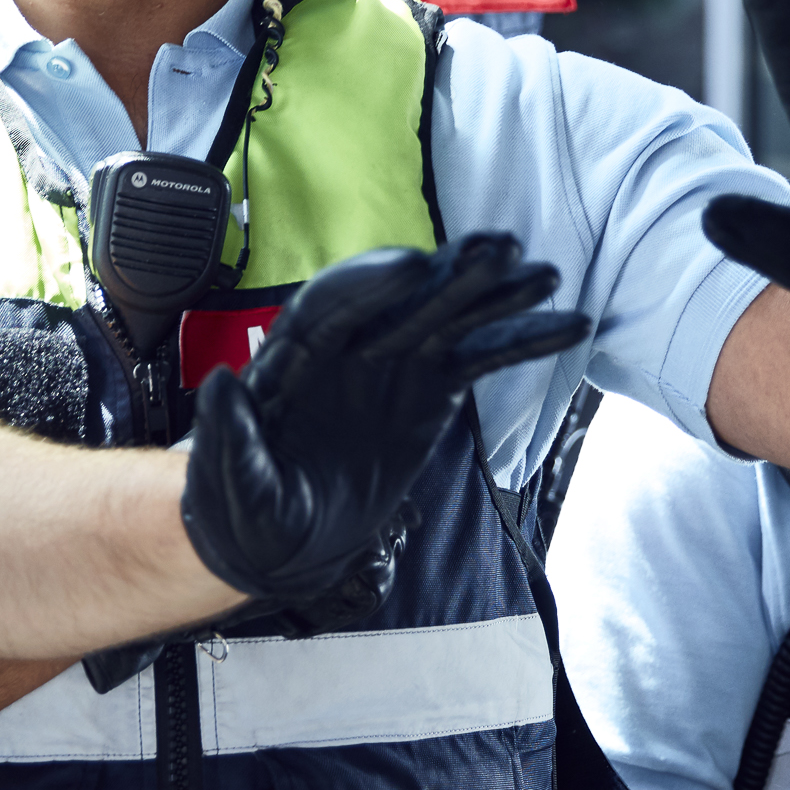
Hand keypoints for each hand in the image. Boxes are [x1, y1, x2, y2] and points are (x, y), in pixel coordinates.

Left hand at [178, 234, 585, 605]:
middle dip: (448, 275)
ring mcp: (393, 367)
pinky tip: (569, 324)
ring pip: (448, 319)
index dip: (370, 287)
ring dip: (494, 295)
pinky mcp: (428, 392)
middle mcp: (347, 349)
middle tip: (498, 249)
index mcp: (293, 359)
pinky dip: (521, 341)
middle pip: (400, 301)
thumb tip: (220, 384)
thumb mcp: (231, 486)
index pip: (330, 308)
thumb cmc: (246, 510)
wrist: (279, 540)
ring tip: (544, 274)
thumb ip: (229, 438)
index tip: (412, 269)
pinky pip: (478, 359)